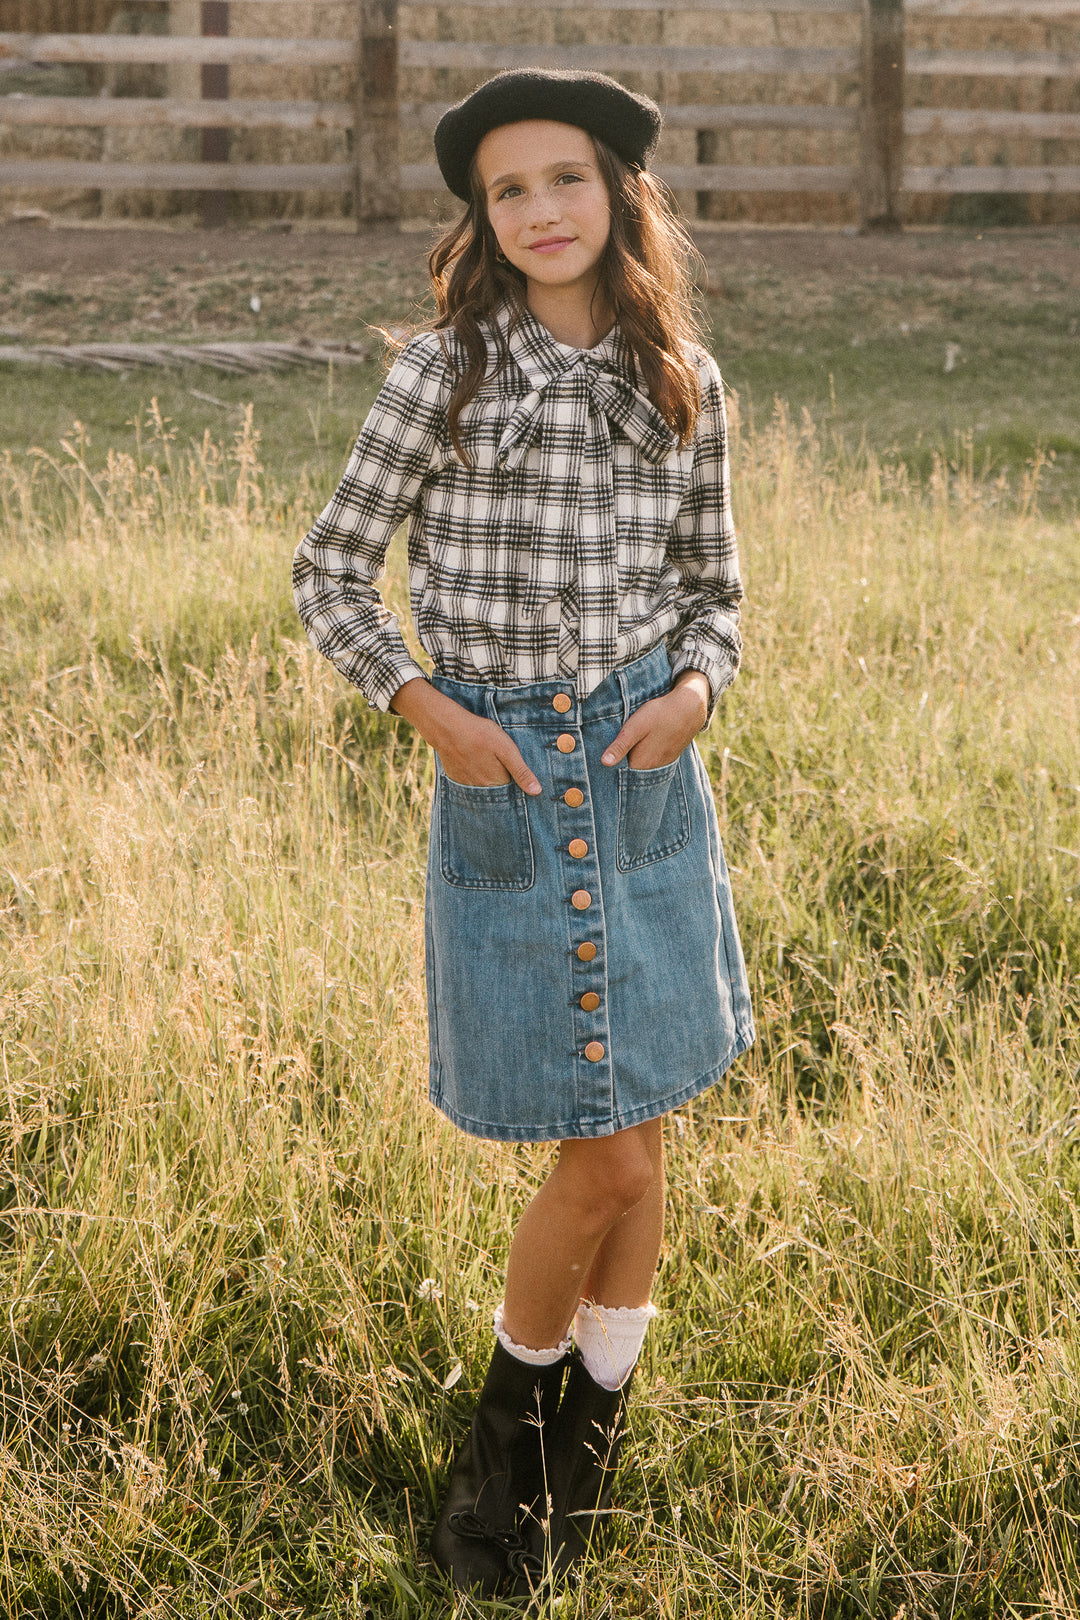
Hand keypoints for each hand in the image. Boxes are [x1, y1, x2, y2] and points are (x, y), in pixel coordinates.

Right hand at [389, 678, 541, 793]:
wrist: (447, 727)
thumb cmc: (480, 735)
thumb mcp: (506, 749)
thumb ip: (521, 771)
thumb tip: (536, 792)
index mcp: (496, 783)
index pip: (513, 790)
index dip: (516, 779)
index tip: (514, 768)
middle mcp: (481, 789)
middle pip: (497, 790)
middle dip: (502, 779)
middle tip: (497, 759)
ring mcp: (466, 784)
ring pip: (483, 786)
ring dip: (487, 778)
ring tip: (486, 759)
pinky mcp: (455, 777)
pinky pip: (469, 782)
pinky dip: (473, 775)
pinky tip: (474, 761)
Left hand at [600, 670, 708, 770]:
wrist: (689, 707)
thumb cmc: (660, 714)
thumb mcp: (635, 727)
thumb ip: (620, 746)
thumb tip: (604, 763)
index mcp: (640, 764)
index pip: (617, 772)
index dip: (610, 762)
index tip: (604, 751)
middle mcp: (652, 769)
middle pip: (629, 770)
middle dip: (621, 761)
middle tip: (618, 742)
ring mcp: (662, 763)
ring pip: (641, 765)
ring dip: (633, 757)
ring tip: (630, 742)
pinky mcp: (668, 756)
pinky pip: (652, 760)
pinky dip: (646, 754)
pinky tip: (645, 742)